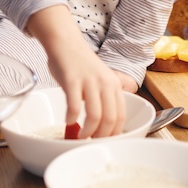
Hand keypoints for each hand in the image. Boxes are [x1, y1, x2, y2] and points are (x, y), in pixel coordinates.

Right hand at [28, 7, 125, 138]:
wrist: (66, 44)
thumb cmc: (81, 65)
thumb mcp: (101, 80)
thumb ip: (106, 98)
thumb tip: (105, 126)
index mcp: (114, 85)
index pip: (121, 116)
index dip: (114, 134)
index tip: (105, 143)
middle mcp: (105, 83)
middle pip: (110, 118)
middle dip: (101, 136)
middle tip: (91, 143)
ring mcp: (89, 81)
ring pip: (95, 115)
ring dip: (87, 131)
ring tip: (79, 136)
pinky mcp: (72, 80)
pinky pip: (74, 105)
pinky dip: (71, 118)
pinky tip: (68, 121)